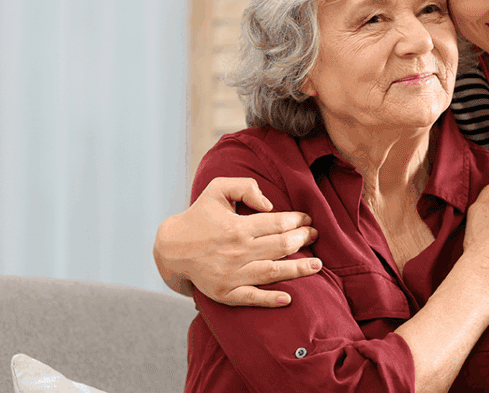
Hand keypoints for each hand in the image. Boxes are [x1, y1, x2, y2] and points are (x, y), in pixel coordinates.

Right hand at [153, 177, 320, 306]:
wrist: (171, 248)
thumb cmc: (198, 216)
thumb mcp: (216, 189)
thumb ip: (245, 187)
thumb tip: (270, 204)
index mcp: (237, 226)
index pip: (277, 224)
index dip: (297, 221)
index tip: (307, 220)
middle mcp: (237, 251)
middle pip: (280, 247)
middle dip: (302, 240)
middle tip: (315, 236)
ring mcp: (231, 274)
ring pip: (273, 272)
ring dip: (298, 270)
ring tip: (317, 266)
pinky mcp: (225, 292)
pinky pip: (252, 297)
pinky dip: (270, 299)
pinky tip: (288, 299)